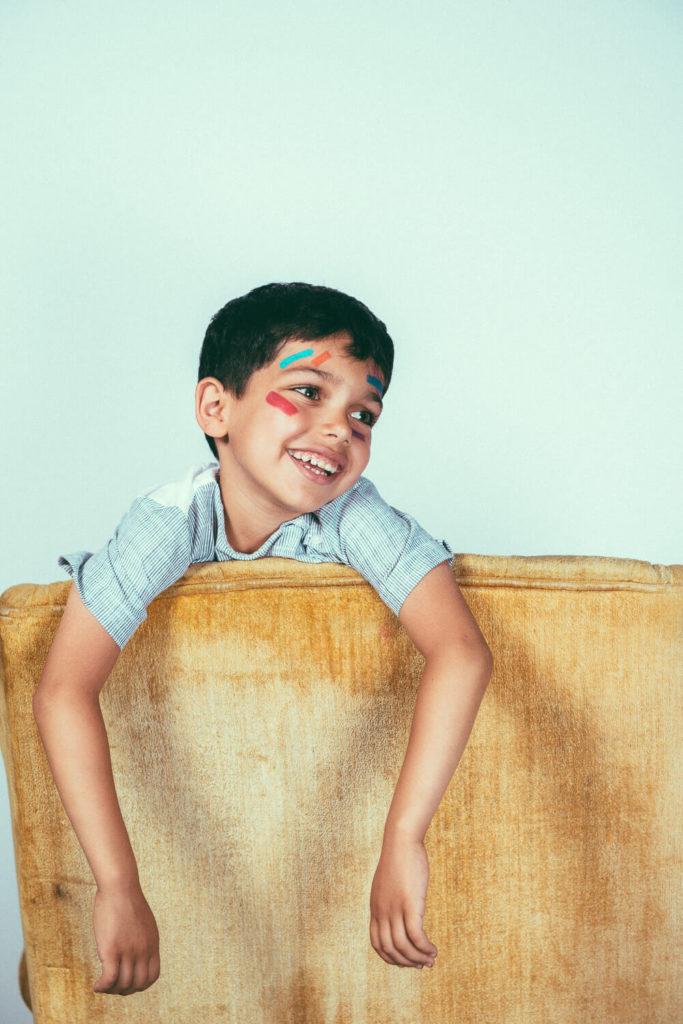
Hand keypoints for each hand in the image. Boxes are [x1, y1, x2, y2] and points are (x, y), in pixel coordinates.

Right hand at [92, 882, 159, 994]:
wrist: (120, 886)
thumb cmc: (127, 900)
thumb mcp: (143, 921)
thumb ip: (142, 939)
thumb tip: (136, 952)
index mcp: (152, 943)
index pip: (152, 976)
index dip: (140, 985)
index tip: (128, 982)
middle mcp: (143, 950)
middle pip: (138, 984)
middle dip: (125, 990)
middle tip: (113, 986)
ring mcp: (128, 951)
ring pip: (123, 984)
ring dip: (111, 990)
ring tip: (102, 986)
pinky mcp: (112, 950)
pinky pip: (109, 979)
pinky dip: (102, 987)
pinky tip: (96, 985)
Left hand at [369, 836, 437, 968]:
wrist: (401, 841)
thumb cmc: (398, 859)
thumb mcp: (388, 883)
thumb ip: (390, 900)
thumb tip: (399, 912)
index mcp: (375, 908)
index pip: (377, 944)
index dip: (391, 958)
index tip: (405, 962)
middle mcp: (382, 912)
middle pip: (390, 949)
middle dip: (406, 962)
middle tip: (422, 965)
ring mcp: (394, 909)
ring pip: (403, 946)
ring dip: (418, 957)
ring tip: (431, 959)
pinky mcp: (409, 904)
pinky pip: (416, 936)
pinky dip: (425, 947)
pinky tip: (433, 949)